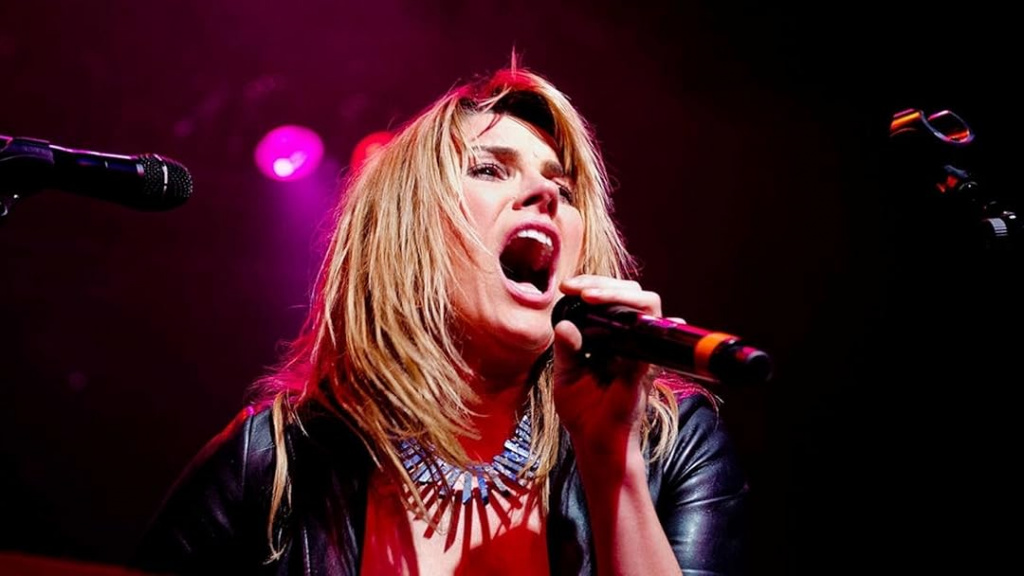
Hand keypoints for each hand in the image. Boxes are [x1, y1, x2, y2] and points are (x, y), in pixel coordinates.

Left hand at [551, 274, 662, 454]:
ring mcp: (641, 353)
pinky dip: (635, 325)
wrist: (595, 442)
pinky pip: (649, 341)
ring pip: (648, 306)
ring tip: (590, 295)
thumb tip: (565, 323)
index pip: (613, 299)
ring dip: (618, 295)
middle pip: (633, 294)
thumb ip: (566, 349)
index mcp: (612, 339)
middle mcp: (630, 341)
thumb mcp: (566, 374)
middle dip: (605, 283)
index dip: (594, 285)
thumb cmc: (583, 410)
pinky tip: (610, 320)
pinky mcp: (645, 370)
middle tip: (578, 287)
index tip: (567, 286)